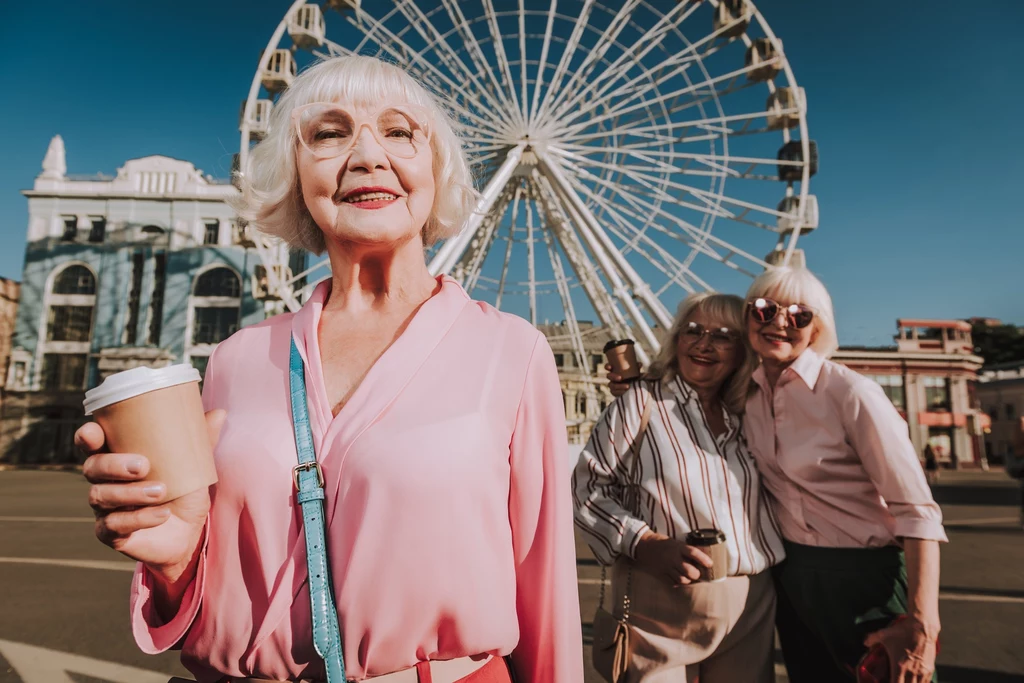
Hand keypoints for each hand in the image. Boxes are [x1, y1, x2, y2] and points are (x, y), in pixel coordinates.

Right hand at [78, 410, 224, 582]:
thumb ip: (201, 440)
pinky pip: (113, 526)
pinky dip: (139, 519)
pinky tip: (161, 515)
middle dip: (113, 465)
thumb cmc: (182, 490)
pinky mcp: (111, 534)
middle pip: (92, 468)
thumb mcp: (193, 464)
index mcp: (118, 458)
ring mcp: (105, 509)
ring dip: (131, 493)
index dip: (87, 436)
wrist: (189, 532)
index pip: (91, 443)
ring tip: (161, 491)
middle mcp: (105, 481)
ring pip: (100, 496)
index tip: (94, 432)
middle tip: (143, 465)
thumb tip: (220, 412)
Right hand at [605, 363, 633, 397]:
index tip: (610, 367)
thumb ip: (636, 368)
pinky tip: (625, 392)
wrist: (635, 387)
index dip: (607, 366)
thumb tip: (639, 364)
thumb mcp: (635, 371)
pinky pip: (614, 393)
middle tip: (621, 378)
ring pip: (611, 385)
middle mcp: (612, 377)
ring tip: (627, 386)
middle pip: (608, 376)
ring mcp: (612, 385)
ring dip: (618, 386)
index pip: (608, 367)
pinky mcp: (614, 392)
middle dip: (613, 377)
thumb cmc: (633, 376)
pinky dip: (619, 392)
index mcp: (614, 370)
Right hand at [633, 531, 712, 585]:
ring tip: (689, 577)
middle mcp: (672, 557)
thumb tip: (703, 559)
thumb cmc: (664, 543)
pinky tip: (679, 579)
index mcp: (677, 547)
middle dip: (696, 574)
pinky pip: (673, 582)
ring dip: (688, 580)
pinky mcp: (661, 574)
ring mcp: (667, 567)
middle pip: (689, 571)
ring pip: (683, 579)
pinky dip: (679, 582)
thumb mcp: (676, 542)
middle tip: (697, 573)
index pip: (693, 553)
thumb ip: (686, 551)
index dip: (703, 559)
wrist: (644, 545)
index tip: (710, 564)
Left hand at [864, 616, 937, 682]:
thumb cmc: (903, 631)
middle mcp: (911, 672)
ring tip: (904, 682)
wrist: (922, 627)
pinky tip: (914, 681)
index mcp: (898, 666)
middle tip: (895, 681)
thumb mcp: (883, 634)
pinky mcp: (930, 669)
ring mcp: (922, 672)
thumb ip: (871, 639)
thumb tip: (864, 643)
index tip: (886, 682)